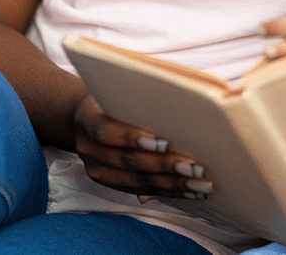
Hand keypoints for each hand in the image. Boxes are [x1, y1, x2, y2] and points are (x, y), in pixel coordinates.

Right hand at [73, 95, 211, 201]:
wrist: (86, 117)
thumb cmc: (112, 98)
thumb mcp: (117, 93)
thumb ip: (137, 102)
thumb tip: (176, 109)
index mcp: (87, 121)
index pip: (107, 132)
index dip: (133, 138)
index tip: (165, 142)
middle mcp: (88, 149)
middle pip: (127, 161)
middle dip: (164, 166)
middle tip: (195, 168)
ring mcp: (97, 170)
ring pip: (137, 181)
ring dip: (172, 184)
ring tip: (200, 184)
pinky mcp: (109, 184)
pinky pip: (141, 190)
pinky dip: (168, 192)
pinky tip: (189, 191)